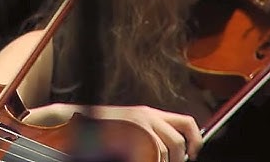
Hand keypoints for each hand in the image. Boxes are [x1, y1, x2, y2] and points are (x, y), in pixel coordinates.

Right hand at [24, 103, 201, 161]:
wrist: (73, 122)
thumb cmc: (99, 130)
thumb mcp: (130, 127)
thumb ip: (149, 133)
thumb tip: (172, 151)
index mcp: (149, 113)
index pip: (187, 123)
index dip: (196, 140)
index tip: (192, 154)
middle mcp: (146, 117)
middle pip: (177, 142)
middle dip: (179, 159)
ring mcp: (136, 127)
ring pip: (163, 152)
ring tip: (148, 160)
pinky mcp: (126, 137)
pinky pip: (148, 156)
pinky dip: (149, 160)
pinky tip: (136, 158)